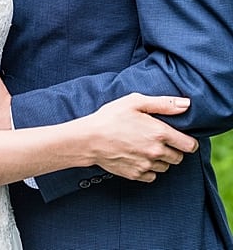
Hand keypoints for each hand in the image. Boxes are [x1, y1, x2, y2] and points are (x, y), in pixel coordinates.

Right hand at [82, 93, 196, 181]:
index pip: (190, 145)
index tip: (179, 138)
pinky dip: (148, 169)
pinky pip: (152, 176)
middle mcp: (157, 152)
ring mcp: (146, 165)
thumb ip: (164, 103)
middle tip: (157, 141)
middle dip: (172, 150)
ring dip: (160, 160)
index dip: (187, 142)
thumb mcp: (134, 102)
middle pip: (179, 158)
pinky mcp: (136, 174)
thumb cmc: (109, 117)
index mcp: (160, 133)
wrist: (87, 139)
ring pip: (165, 167)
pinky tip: (137, 158)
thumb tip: (187, 104)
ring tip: (144, 149)